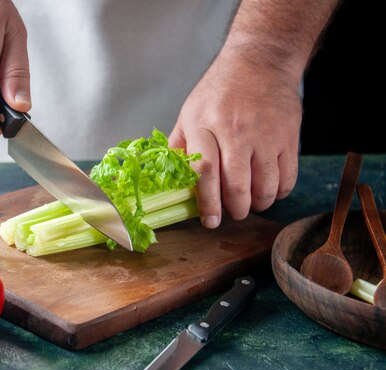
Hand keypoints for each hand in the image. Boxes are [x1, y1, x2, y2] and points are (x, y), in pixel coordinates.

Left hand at [169, 48, 301, 228]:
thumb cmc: (220, 90)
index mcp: (204, 125)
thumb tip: (169, 180)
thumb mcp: (190, 112)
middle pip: (236, 185)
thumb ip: (179, 146)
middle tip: (232, 213)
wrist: (260, 61)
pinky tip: (269, 189)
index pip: (204, 171)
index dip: (207, 202)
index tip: (209, 221)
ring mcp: (265, 134)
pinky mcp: (289, 136)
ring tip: (250, 203)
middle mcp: (235, 130)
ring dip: (258, 205)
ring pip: (265, 187)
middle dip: (235, 210)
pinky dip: (278, 193)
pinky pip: (287, 178)